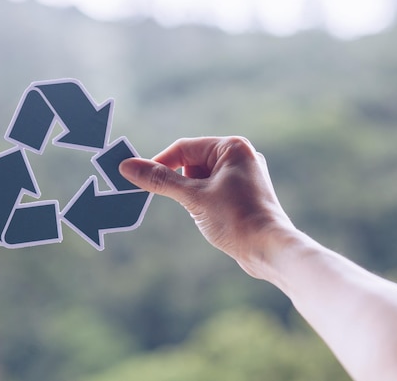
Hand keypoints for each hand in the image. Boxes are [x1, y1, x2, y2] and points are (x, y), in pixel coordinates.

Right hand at [119, 136, 294, 277]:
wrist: (269, 249)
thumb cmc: (236, 218)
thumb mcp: (192, 196)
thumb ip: (159, 180)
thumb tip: (127, 166)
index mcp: (232, 147)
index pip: (184, 148)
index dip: (160, 163)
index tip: (141, 179)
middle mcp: (241, 156)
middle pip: (192, 163)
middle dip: (182, 183)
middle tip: (187, 203)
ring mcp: (244, 176)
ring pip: (201, 179)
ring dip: (193, 195)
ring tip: (208, 213)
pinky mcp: (244, 194)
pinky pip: (212, 191)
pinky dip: (204, 202)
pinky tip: (214, 218)